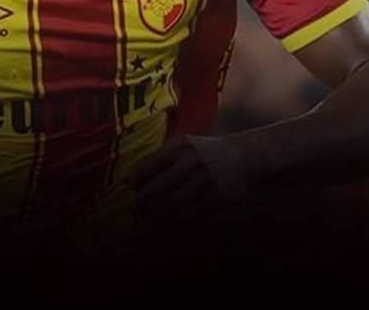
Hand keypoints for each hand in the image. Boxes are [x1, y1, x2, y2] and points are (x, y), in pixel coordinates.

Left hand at [122, 134, 253, 226]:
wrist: (245, 156)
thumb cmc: (206, 152)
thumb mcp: (184, 145)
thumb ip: (160, 159)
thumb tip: (129, 180)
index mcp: (180, 146)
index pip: (147, 165)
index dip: (132, 181)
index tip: (122, 191)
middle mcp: (192, 161)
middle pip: (156, 189)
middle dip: (141, 204)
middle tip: (136, 211)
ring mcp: (206, 180)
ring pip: (171, 206)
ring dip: (156, 217)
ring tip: (149, 222)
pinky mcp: (218, 197)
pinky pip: (191, 216)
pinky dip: (178, 222)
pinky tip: (173, 223)